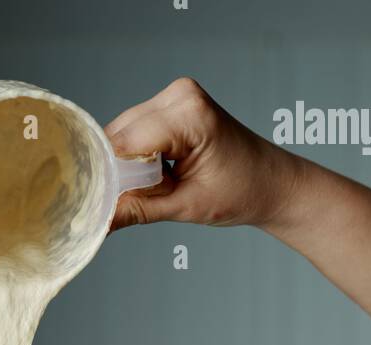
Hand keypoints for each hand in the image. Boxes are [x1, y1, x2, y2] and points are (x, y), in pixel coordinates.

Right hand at [106, 77, 300, 232]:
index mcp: (189, 114)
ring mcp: (177, 94)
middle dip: (122, 169)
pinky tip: (161, 172)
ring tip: (161, 184)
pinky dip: (140, 155)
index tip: (111, 203)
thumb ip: (139, 209)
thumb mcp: (186, 207)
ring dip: (131, 163)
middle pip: (121, 134)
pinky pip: (138, 129)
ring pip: (125, 132)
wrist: (271, 182)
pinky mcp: (175, 103)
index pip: (126, 142)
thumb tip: (99, 222)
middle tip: (142, 198)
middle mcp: (180, 94)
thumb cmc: (241, 192)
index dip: (114, 175)